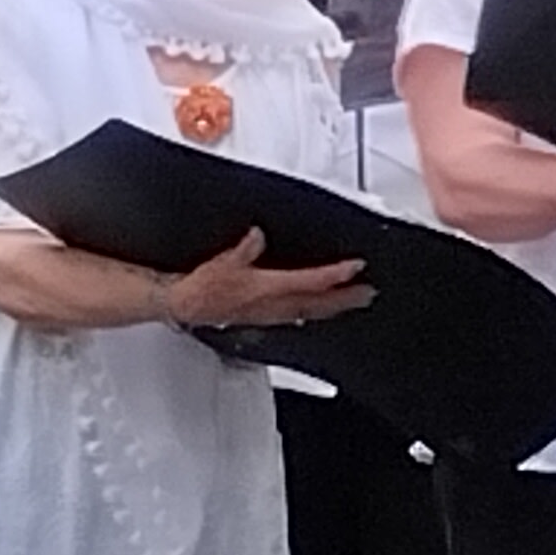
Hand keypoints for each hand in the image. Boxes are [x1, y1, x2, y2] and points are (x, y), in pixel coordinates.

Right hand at [162, 228, 372, 329]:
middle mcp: (274, 305)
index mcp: (267, 288)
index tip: (356, 267)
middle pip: (320, 302)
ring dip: (336, 307)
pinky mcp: (267, 318)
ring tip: (356, 300)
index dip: (335, 275)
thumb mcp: (221, 263)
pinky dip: (316, 311)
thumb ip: (243, 250)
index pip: (310, 281)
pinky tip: (322, 310)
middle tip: (369, 292)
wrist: (185, 306)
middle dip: (346, 298)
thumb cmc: (202, 287)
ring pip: (313, 311)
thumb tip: (257, 236)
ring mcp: (272, 315)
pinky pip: (299, 316)